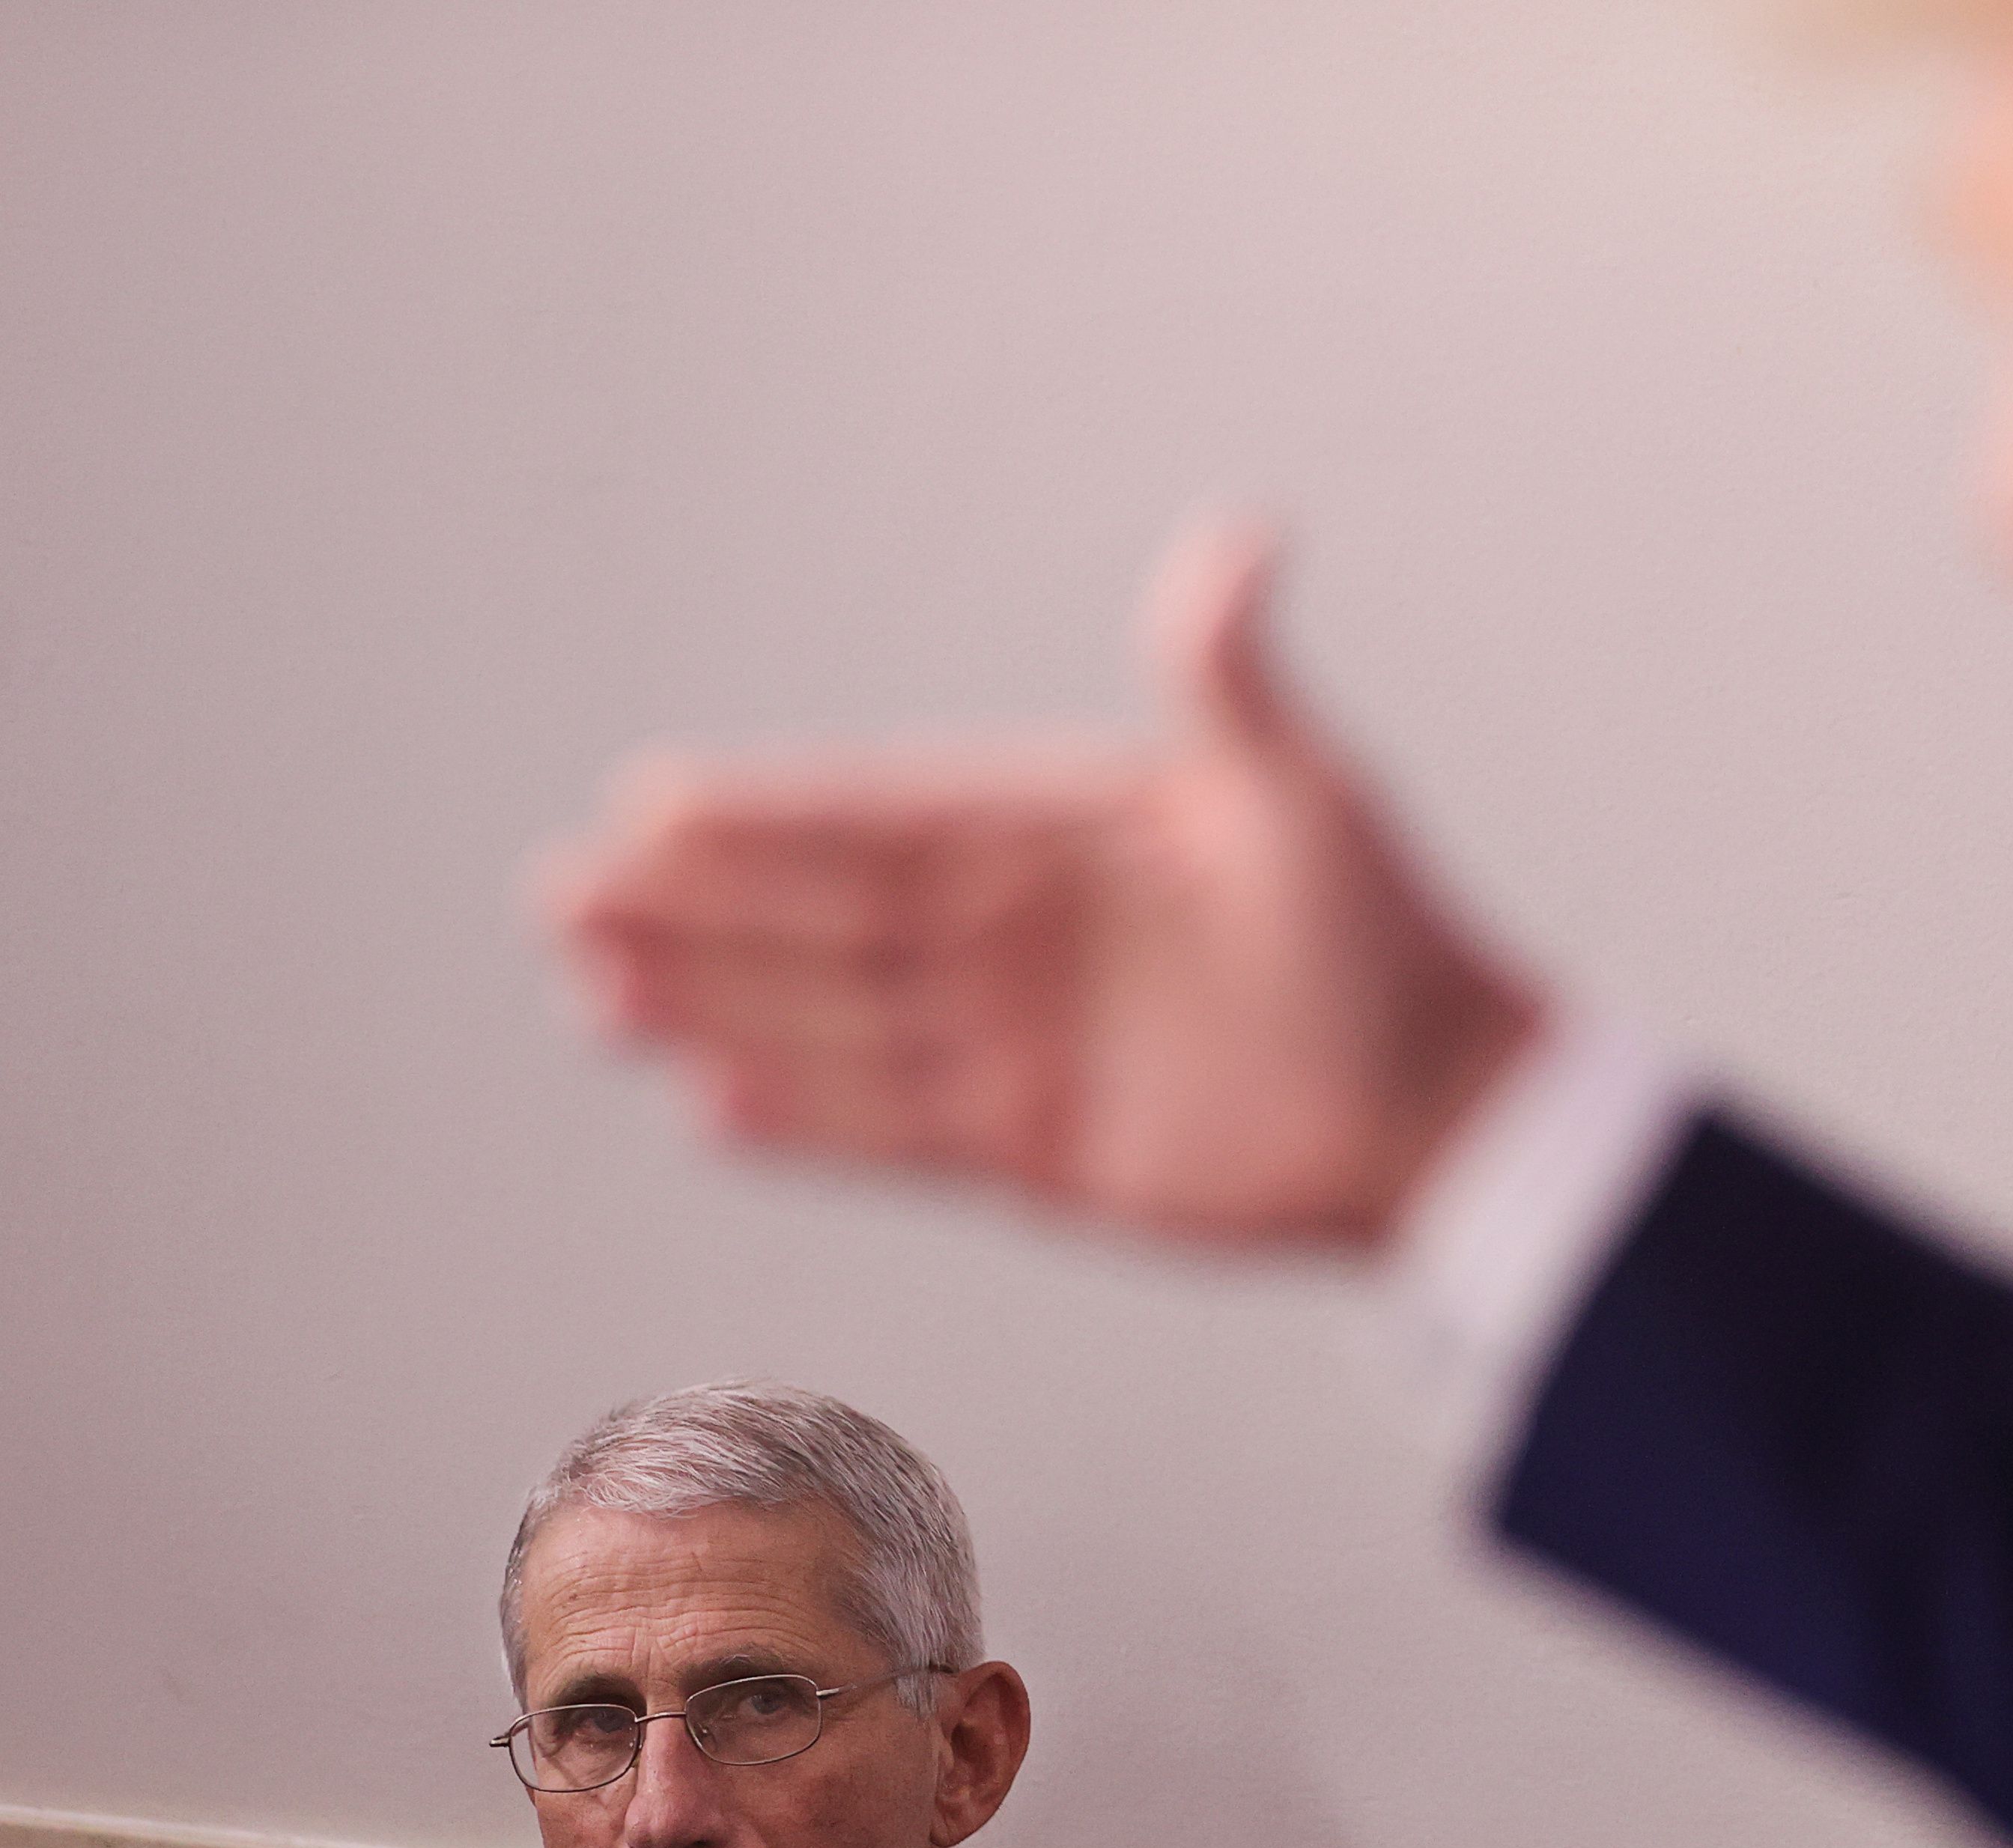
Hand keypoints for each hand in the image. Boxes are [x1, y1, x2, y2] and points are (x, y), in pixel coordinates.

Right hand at [545, 520, 1542, 1250]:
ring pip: (834, 1022)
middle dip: (697, 910)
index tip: (654, 800)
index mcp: (1062, 835)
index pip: (887, 815)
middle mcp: (1019, 937)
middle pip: (825, 920)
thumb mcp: (1304, 793)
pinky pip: (896, 1131)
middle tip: (560, 896)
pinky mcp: (1040, 1149)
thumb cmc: (1393, 937)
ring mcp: (1020, 1046)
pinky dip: (807, 1121)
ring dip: (717, 1004)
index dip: (772, 815)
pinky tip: (706, 1100)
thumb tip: (1244, 532)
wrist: (1452, 1106)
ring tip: (590, 989)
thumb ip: (1232, 677)